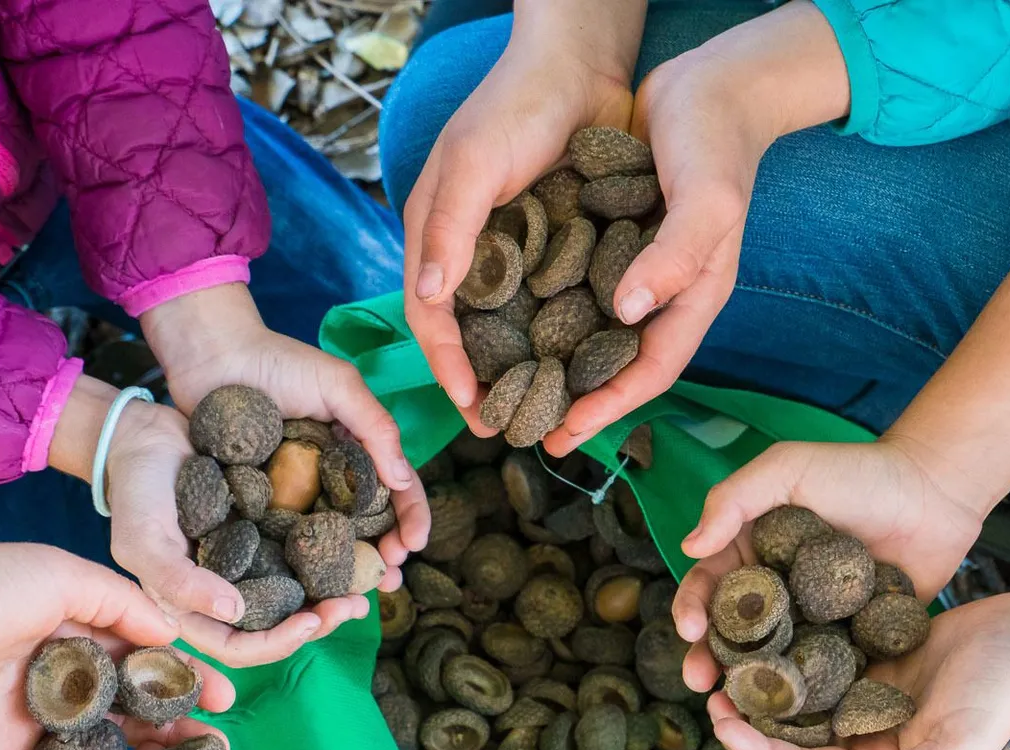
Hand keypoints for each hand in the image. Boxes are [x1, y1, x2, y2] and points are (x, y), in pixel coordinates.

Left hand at [143, 285, 428, 629]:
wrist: (210, 356)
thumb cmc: (277, 361)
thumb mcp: (337, 384)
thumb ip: (374, 426)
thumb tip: (402, 480)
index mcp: (356, 450)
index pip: (395, 489)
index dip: (410, 517)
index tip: (413, 543)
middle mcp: (330, 478)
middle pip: (367, 526)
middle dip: (384, 556)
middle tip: (389, 579)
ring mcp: (294, 494)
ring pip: (328, 542)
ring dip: (347, 572)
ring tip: (356, 596)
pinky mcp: (258, 505)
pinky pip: (282, 539)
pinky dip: (297, 565)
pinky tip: (305, 588)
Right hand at [403, 3, 643, 423]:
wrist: (581, 62)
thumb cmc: (518, 104)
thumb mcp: (476, 162)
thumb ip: (450, 226)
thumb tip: (428, 298)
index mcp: (437, 232)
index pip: (430, 317)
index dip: (447, 366)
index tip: (473, 409)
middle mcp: (471, 248)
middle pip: (467, 331)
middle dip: (480, 381)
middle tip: (504, 427)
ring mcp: (513, 248)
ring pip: (508, 322)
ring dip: (519, 367)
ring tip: (542, 408)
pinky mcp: (552, 242)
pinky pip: (548, 300)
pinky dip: (555, 333)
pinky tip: (578, 363)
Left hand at [546, 4, 850, 453]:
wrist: (714, 82)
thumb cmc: (717, 140)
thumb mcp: (708, 200)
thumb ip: (675, 258)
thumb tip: (628, 311)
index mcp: (694, 296)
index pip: (649, 371)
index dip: (608, 408)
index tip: (561, 435)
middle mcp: (664, 293)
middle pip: (617, 365)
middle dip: (575, 403)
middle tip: (523, 430)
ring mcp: (639, 269)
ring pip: (595, 333)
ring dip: (556, 364)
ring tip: (509, 388)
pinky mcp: (614, 243)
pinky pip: (579, 290)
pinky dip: (550, 312)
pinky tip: (508, 319)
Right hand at [674, 438, 984, 692]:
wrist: (935, 491)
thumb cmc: (859, 471)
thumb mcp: (787, 468)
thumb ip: (734, 499)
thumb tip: (688, 548)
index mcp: (752, 554)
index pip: (711, 586)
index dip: (693, 607)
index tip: (690, 629)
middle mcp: (777, 594)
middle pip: (734, 634)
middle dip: (710, 659)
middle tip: (699, 682)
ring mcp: (813, 622)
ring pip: (772, 661)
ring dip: (750, 686)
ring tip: (736, 707)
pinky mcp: (851, 643)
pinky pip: (823, 673)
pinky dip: (805, 694)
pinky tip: (791, 715)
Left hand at [709, 592, 1009, 749]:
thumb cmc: (1001, 698)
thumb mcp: (957, 746)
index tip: (722, 723)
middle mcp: (861, 736)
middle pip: (789, 733)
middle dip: (747, 715)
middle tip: (708, 684)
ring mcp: (862, 695)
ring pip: (798, 694)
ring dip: (761, 679)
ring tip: (722, 652)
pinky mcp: (867, 657)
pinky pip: (818, 654)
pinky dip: (789, 645)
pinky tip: (759, 621)